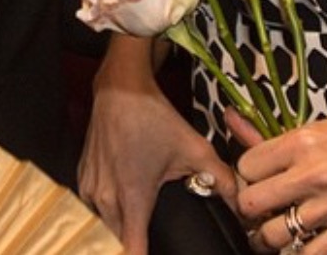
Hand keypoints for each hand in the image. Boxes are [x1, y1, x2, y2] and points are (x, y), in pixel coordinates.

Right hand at [79, 57, 233, 254]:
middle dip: (140, 242)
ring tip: (144, 221)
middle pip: (120, 241)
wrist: (120, 87)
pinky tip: (126, 200)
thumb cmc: (154, 117)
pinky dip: (110, 210)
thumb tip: (243, 208)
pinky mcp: (82, 179)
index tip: (165, 254)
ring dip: (123, 227)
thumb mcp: (195, 148)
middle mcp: (106, 198)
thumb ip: (222, 181)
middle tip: (160, 235)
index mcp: (133, 196)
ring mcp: (90, 189)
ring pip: (107, 225)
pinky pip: (96, 208)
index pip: (132, 252)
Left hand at [228, 106, 326, 252]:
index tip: (255, 179)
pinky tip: (302, 245)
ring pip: (275, 236)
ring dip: (270, 236)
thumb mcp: (316, 126)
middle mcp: (312, 174)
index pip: (246, 166)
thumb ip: (270, 134)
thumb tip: (229, 118)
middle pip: (252, 203)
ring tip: (276, 229)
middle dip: (250, 208)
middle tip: (259, 208)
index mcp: (300, 142)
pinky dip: (301, 254)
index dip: (246, 175)